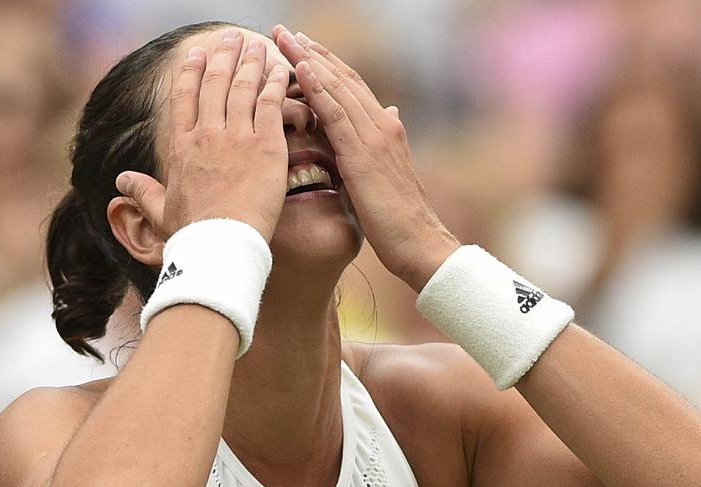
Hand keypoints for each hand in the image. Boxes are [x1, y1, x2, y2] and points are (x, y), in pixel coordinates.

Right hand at [116, 30, 290, 242]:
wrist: (219, 246)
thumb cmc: (191, 236)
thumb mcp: (160, 211)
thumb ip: (142, 192)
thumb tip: (121, 181)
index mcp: (181, 148)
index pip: (184, 99)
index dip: (191, 73)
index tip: (195, 54)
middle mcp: (207, 135)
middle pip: (215, 84)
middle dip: (223, 56)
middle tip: (231, 37)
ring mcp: (237, 138)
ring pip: (244, 87)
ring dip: (250, 61)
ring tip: (256, 44)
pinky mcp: (266, 146)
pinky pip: (272, 104)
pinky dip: (276, 83)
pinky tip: (281, 70)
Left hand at [272, 25, 458, 290]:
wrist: (418, 242)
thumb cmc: (398, 218)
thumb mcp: (386, 173)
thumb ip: (379, 144)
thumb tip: (388, 113)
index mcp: (385, 128)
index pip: (350, 87)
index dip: (325, 63)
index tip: (300, 46)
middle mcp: (382, 124)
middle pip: (341, 78)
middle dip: (310, 53)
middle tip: (282, 31)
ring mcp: (374, 137)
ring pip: (336, 88)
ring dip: (307, 60)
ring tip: (283, 39)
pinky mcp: (363, 154)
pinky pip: (336, 113)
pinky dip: (318, 87)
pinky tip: (300, 68)